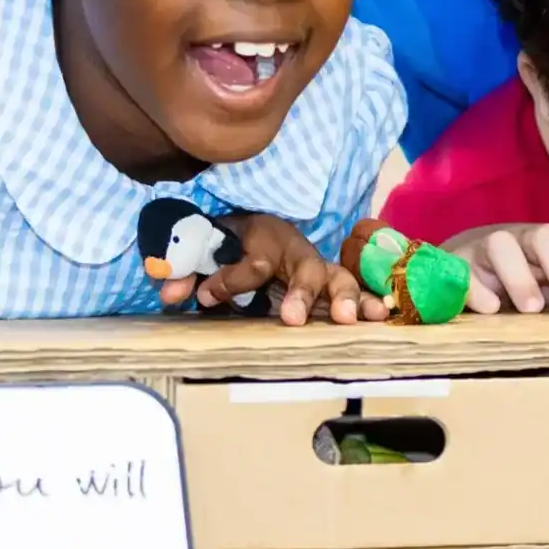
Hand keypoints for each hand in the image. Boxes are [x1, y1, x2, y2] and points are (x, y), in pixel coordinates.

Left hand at [166, 213, 387, 325]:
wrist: (256, 228)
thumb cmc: (233, 240)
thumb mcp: (207, 247)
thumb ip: (188, 269)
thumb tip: (168, 292)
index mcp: (264, 235)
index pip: (253, 260)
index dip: (231, 280)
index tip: (205, 296)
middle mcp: (296, 251)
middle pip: (305, 267)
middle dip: (300, 293)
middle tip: (291, 318)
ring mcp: (318, 269)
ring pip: (336, 279)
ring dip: (343, 299)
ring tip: (346, 319)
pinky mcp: (331, 288)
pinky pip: (353, 294)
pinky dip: (366, 304)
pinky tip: (380, 316)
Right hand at [444, 224, 548, 314]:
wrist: (462, 270)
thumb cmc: (521, 286)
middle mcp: (525, 241)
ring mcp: (487, 248)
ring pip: (502, 243)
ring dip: (520, 276)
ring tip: (532, 308)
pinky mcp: (456, 264)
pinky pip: (462, 269)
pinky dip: (477, 287)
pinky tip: (490, 310)